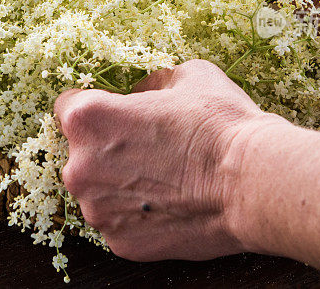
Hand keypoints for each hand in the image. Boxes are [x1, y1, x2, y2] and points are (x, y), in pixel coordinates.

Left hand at [54, 59, 285, 261]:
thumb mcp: (187, 77)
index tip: (115, 112)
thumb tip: (143, 90)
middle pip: (81, 153)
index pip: (67, 105)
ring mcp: (97, 210)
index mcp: (87, 118)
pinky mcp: (120, 242)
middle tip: (149, 147)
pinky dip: (139, 215)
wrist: (252, 181)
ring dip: (120, 185)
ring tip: (165, 179)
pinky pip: (120, 222)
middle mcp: (79, 166)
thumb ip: (151, 82)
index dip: (95, 105)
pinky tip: (171, 204)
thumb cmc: (218, 123)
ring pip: (99, 191)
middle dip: (107, 149)